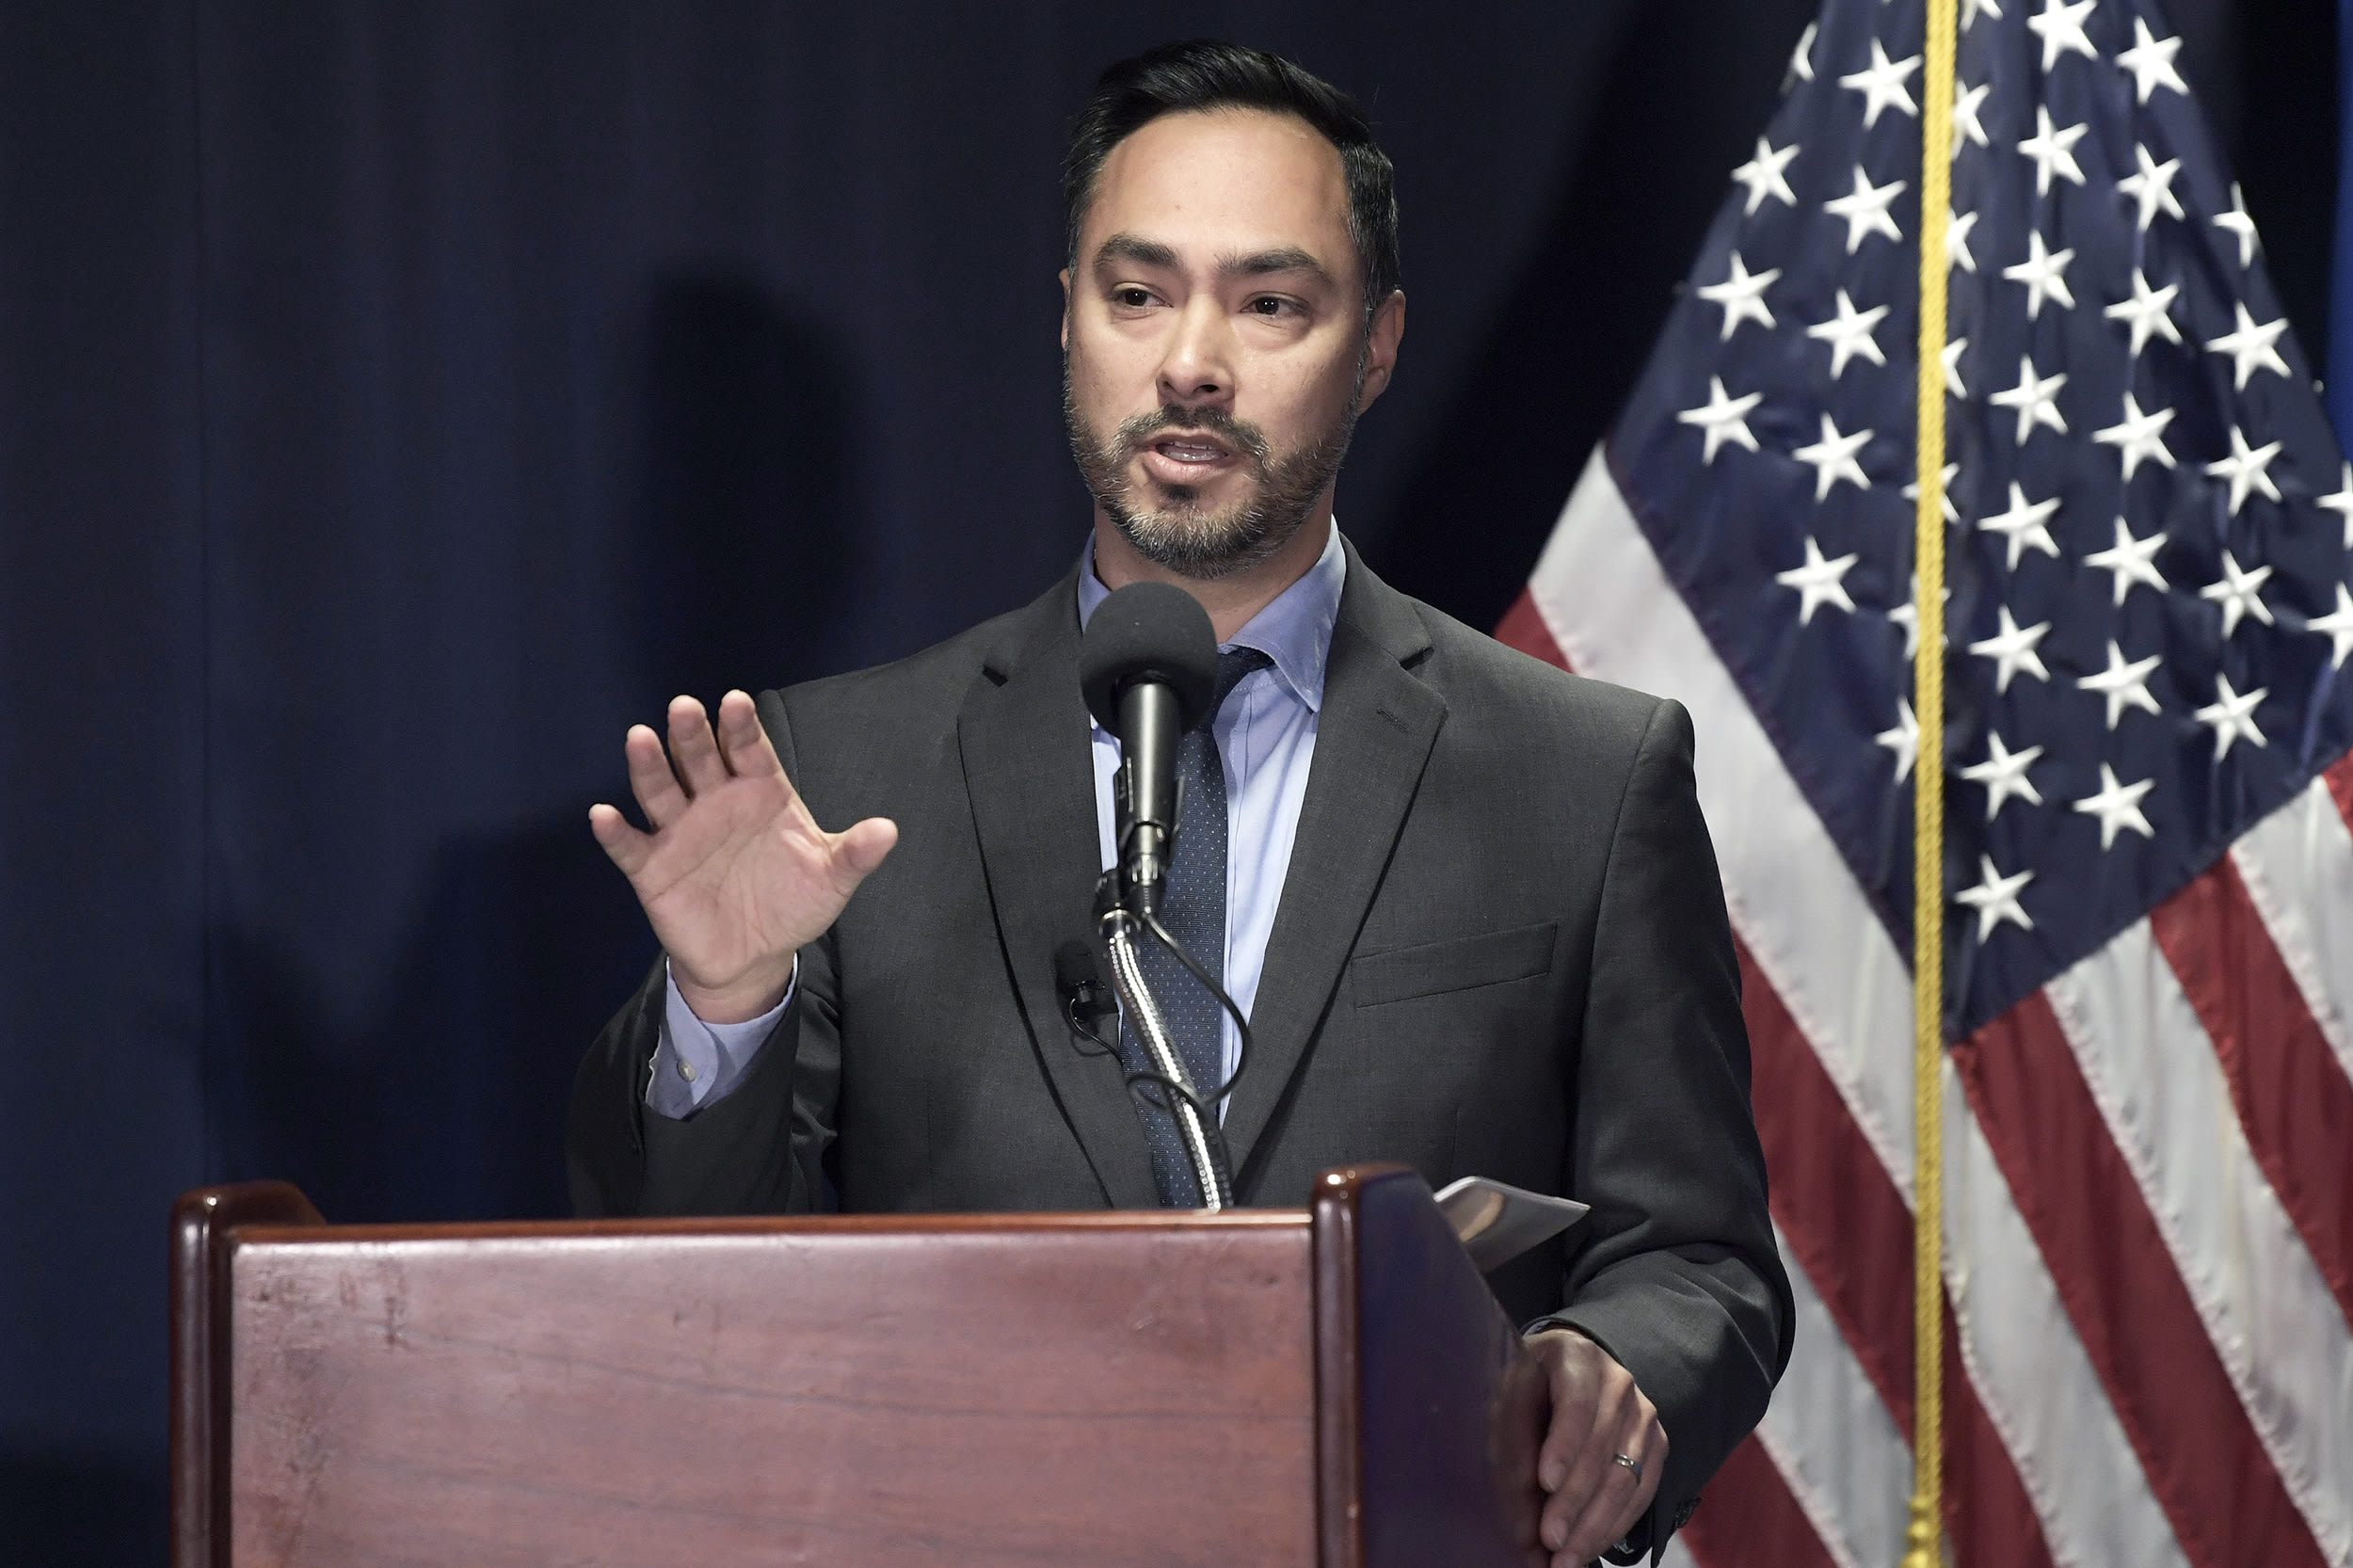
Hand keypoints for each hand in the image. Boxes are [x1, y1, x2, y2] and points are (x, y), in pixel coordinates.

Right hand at [589, 691, 896, 1022]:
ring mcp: (681, 832)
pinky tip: (604, 815)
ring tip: (639, 739)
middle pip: (700, 760)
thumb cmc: (793, 901)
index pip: (749, 751)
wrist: (756, 954)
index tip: (736, 702)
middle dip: (692, 735)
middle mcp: (716, 802)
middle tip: (685, 708)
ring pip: (660, 791)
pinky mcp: (653, 868)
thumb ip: (854, 854)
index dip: (741, 728)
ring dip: (648, 767)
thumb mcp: (831, 879)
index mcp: (760, 793)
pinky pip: (631, 846)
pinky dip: (616, 832)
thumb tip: (888, 831)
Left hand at [1526, 1328, 1665, 1565]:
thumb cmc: (1530, 1387)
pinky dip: (1614, 1526)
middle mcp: (1618, 1383)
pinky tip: (1589, 1547)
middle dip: (1574, 1501)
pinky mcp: (1656, 1445)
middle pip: (1602, 1448)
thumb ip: (1512, 1448)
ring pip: (1626, 1478)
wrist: (1568, 1371)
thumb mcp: (1509, 1401)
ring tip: (1565, 1559)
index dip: (1563, 1444)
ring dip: (1595, 1525)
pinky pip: (1642, 1494)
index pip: (1576, 1402)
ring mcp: (1643, 1414)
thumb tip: (1521, 1517)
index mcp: (1576, 1357)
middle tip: (1550, 1540)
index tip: (1545, 1483)